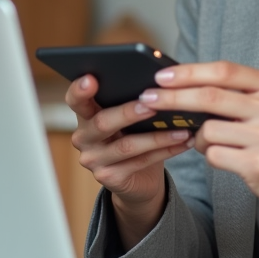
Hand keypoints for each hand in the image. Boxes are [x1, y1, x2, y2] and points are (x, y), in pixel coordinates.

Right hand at [65, 74, 192, 248]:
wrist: (138, 179)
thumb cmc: (134, 136)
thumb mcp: (129, 118)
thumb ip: (133, 100)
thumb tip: (160, 82)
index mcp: (85, 115)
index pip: (75, 99)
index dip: (80, 89)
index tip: (91, 78)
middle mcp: (84, 138)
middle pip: (102, 122)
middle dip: (128, 112)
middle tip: (152, 104)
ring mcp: (94, 160)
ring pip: (126, 146)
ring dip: (157, 136)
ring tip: (181, 128)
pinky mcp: (109, 178)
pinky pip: (140, 162)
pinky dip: (165, 151)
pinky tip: (183, 142)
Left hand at [140, 62, 258, 221]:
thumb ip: (234, 94)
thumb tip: (181, 86)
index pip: (224, 70)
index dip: (189, 72)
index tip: (161, 75)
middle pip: (210, 96)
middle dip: (173, 98)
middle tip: (148, 99)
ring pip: (209, 130)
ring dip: (198, 137)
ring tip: (208, 142)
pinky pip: (215, 155)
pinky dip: (209, 156)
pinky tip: (223, 157)